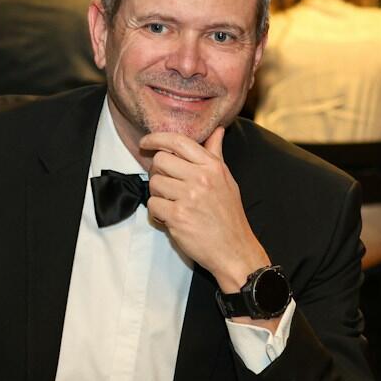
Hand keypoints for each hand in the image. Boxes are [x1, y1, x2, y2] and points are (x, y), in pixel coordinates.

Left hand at [142, 127, 269, 307]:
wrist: (234, 250)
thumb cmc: (229, 216)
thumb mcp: (226, 180)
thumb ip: (216, 154)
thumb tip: (218, 130)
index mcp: (212, 166)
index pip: (179, 141)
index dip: (157, 138)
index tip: (146, 142)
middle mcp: (201, 178)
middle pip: (160, 161)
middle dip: (158, 173)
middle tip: (167, 186)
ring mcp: (188, 197)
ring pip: (154, 183)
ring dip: (158, 195)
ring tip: (172, 205)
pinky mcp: (178, 216)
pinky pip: (152, 205)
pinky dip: (157, 214)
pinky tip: (171, 219)